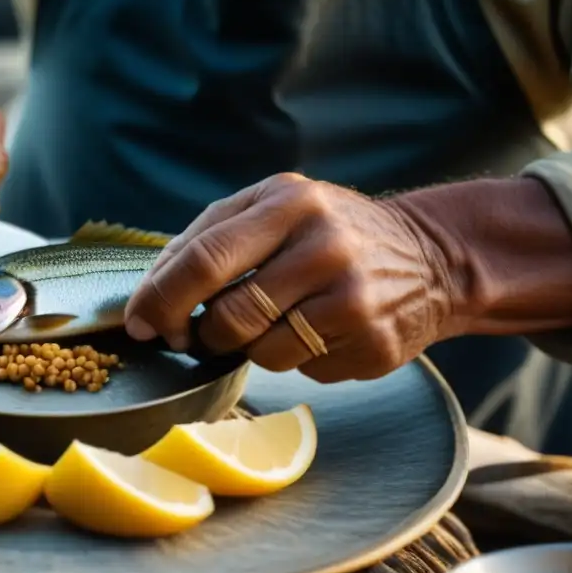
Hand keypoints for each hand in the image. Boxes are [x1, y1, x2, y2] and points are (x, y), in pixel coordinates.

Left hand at [123, 173, 456, 382]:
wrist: (432, 258)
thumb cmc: (326, 232)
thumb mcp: (274, 208)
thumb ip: (209, 239)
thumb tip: (149, 296)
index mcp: (290, 202)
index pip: (205, 259)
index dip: (161, 298)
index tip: (139, 324)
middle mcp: (324, 247)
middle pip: (229, 315)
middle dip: (202, 333)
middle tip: (202, 331)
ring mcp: (353, 298)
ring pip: (261, 352)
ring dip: (249, 347)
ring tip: (274, 320)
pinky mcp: (372, 344)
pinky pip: (301, 370)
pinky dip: (293, 358)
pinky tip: (317, 330)